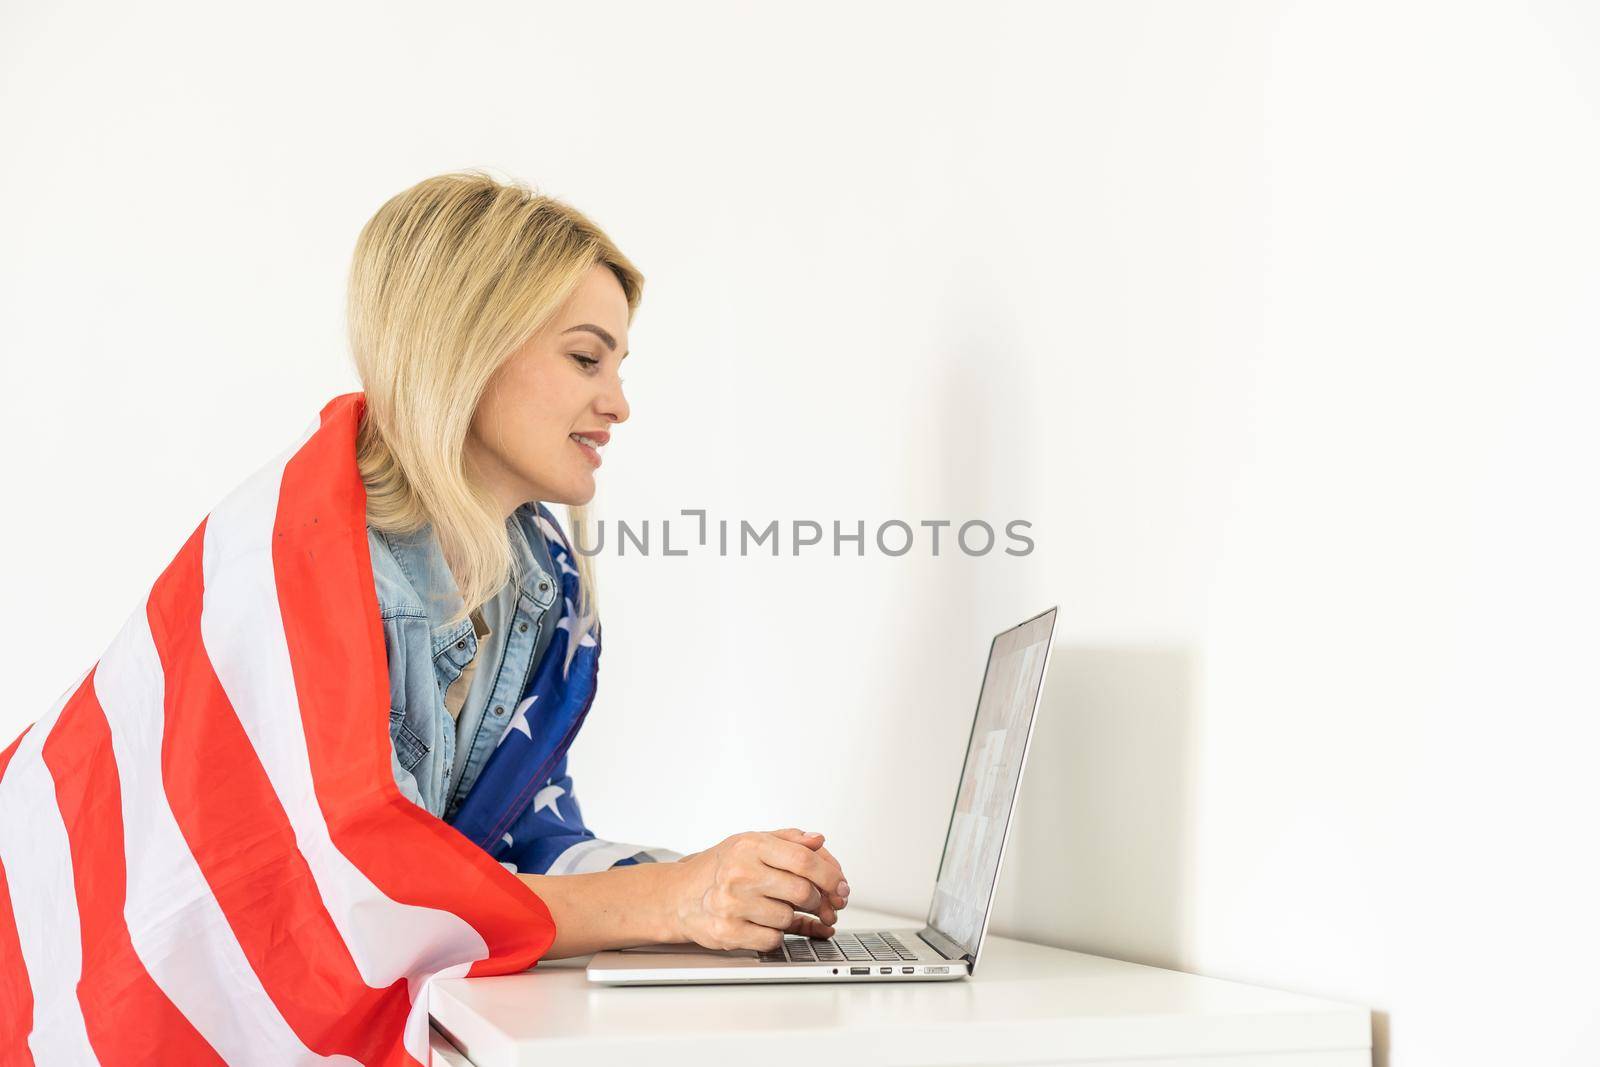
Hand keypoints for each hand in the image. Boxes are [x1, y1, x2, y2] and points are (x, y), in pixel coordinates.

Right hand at [668, 828, 850, 950]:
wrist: (680, 895)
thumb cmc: (721, 867)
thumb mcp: (752, 843)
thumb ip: (789, 840)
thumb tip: (818, 840)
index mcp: (750, 846)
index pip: (804, 860)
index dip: (831, 875)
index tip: (842, 887)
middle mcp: (740, 873)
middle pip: (803, 891)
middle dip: (819, 901)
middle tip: (822, 903)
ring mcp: (733, 904)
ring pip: (789, 918)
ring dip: (796, 918)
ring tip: (785, 910)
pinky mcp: (728, 932)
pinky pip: (773, 939)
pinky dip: (778, 935)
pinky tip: (768, 924)